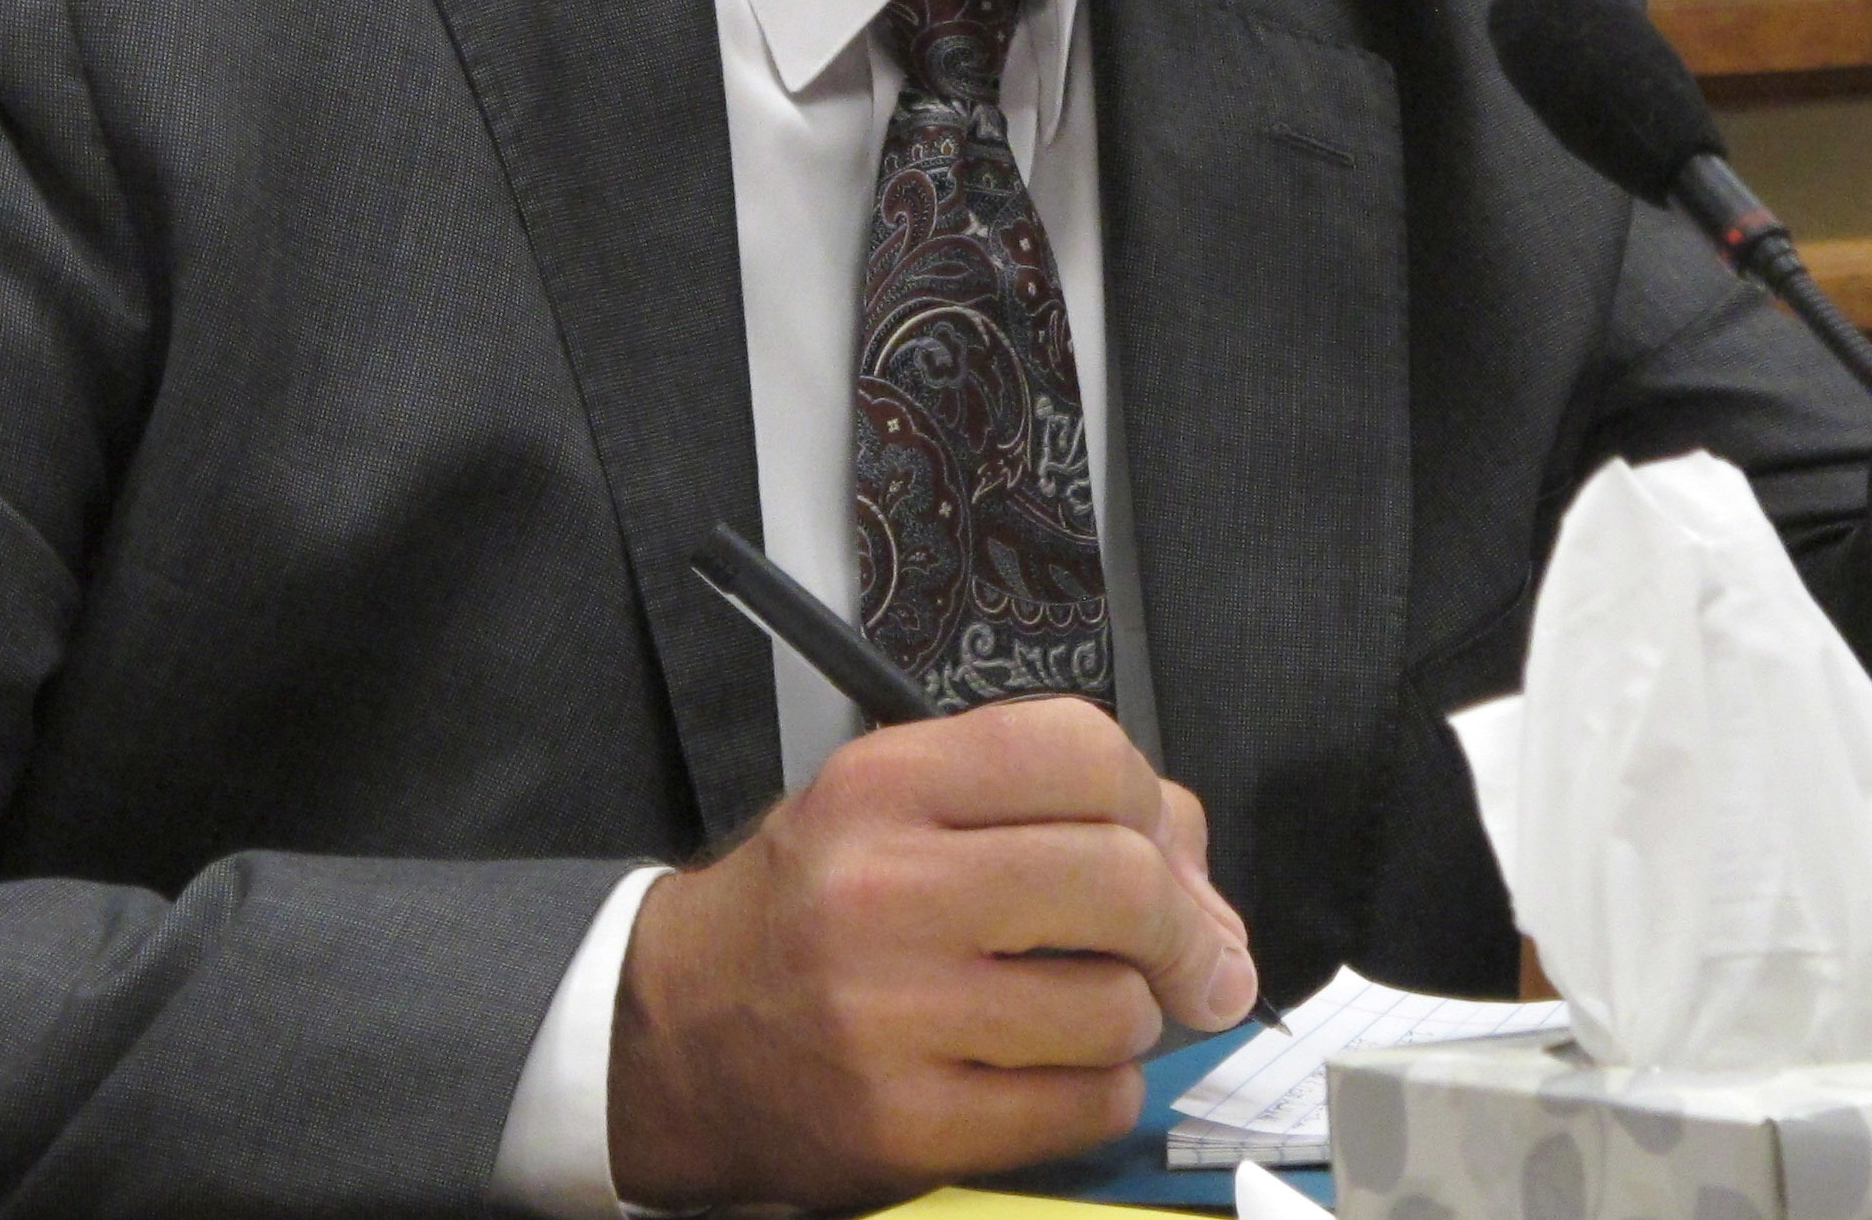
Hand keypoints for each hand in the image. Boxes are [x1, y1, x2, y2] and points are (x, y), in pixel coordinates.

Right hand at [606, 697, 1257, 1206]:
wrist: (669, 1035)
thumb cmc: (807, 912)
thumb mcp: (893, 814)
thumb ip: (1040, 812)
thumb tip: (1202, 882)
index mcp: (882, 785)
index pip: (1080, 749)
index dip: (1153, 800)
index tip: (1164, 849)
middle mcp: (882, 887)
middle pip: (1121, 879)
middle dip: (1188, 926)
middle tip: (1196, 958)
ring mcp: (891, 1013)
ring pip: (1118, 1006)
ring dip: (1130, 1017)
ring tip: (1077, 1012)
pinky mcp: (906, 1123)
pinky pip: (1086, 1103)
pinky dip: (1097, 1091)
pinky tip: (1047, 1071)